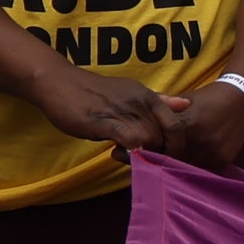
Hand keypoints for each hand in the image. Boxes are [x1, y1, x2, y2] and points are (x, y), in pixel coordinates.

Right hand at [40, 66, 170, 152]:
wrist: (58, 82)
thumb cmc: (94, 91)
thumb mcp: (130, 93)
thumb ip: (156, 101)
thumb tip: (185, 104)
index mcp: (147, 96)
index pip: (175, 124)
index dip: (175, 145)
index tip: (165, 156)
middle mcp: (139, 102)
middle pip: (165, 136)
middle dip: (159, 154)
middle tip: (144, 161)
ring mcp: (122, 111)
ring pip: (150, 139)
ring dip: (145, 155)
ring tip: (130, 157)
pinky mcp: (103, 121)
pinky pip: (129, 138)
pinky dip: (132, 150)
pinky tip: (123, 155)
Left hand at [144, 76, 243, 172]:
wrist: (241, 101)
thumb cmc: (207, 99)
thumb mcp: (184, 99)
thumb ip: (163, 110)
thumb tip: (138, 123)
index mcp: (185, 123)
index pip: (159, 144)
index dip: (150, 148)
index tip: (143, 149)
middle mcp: (198, 140)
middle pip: (171, 159)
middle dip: (162, 159)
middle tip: (155, 158)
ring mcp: (211, 152)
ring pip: (185, 167)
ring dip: (178, 165)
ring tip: (172, 160)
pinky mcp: (222, 160)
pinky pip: (201, 169)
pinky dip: (194, 165)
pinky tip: (191, 159)